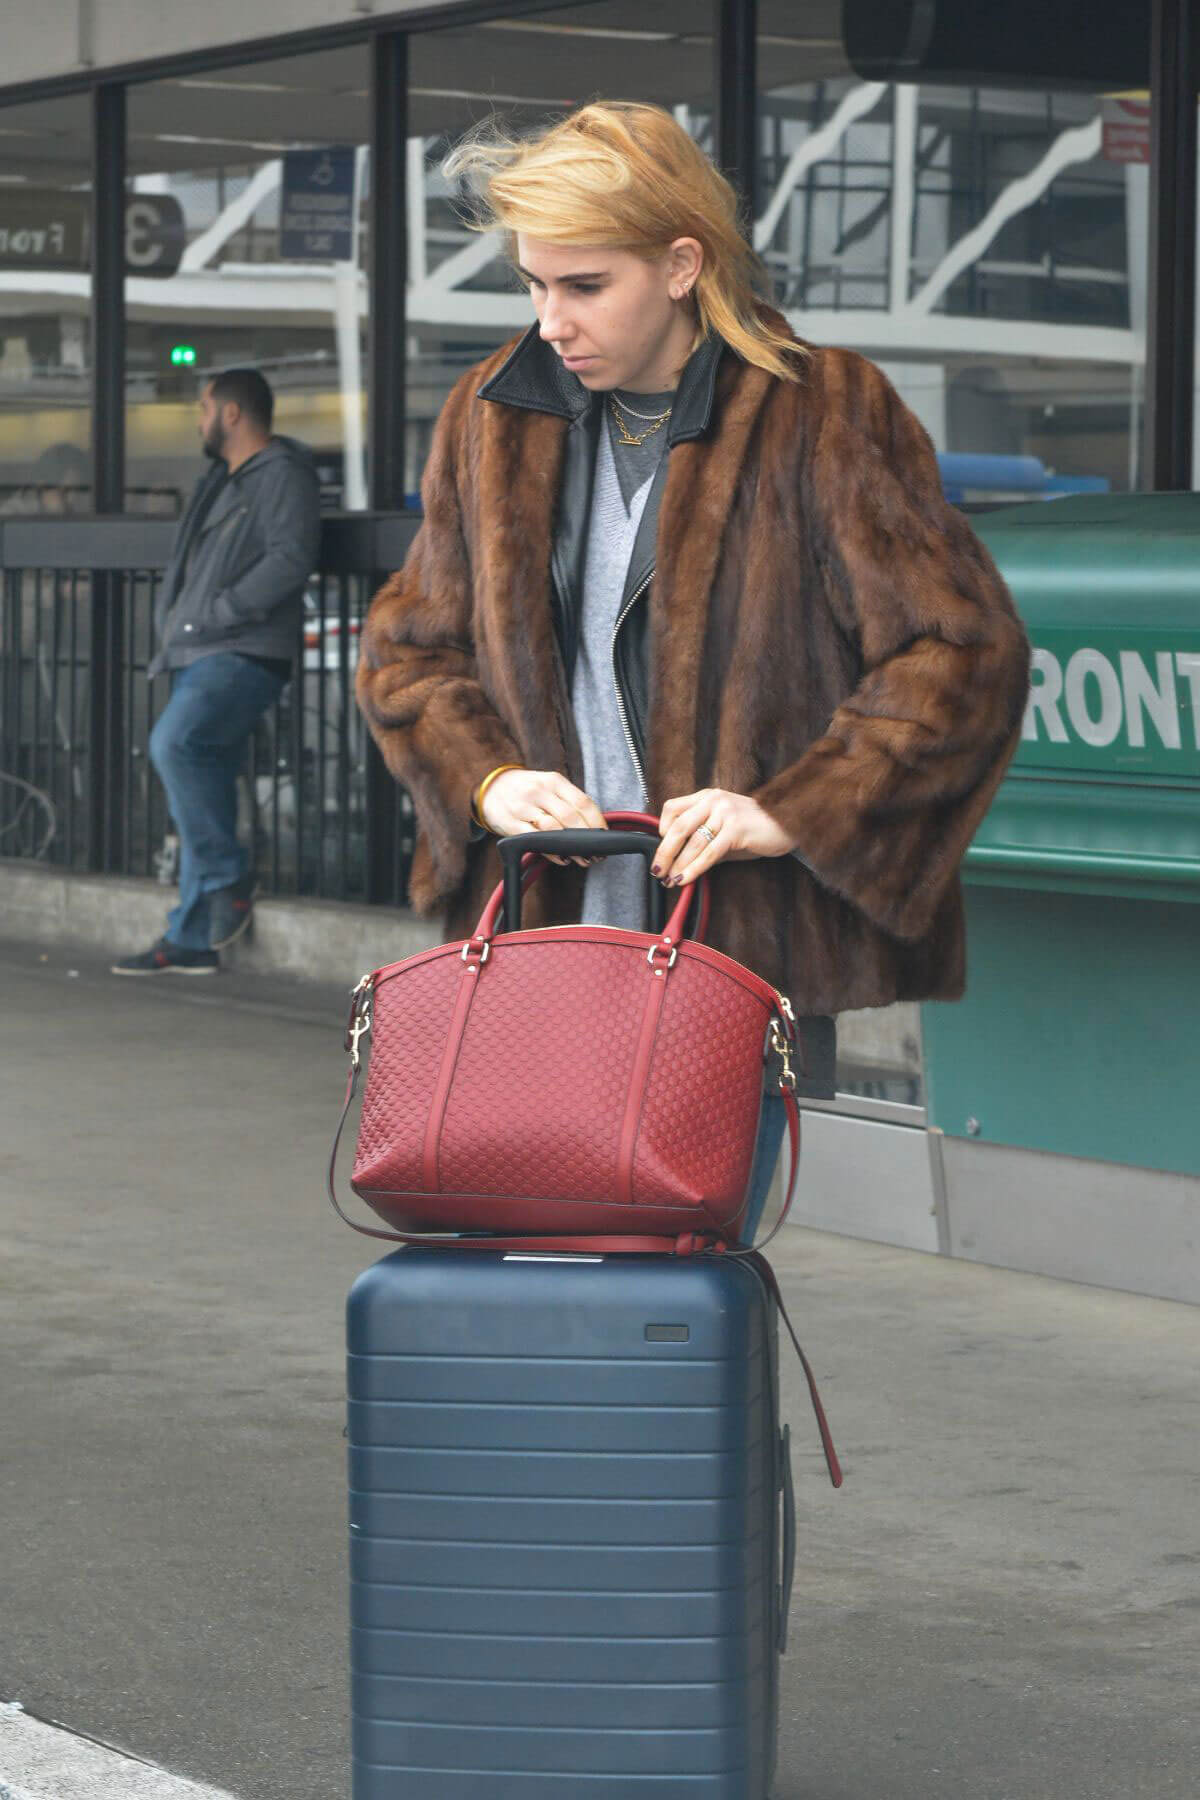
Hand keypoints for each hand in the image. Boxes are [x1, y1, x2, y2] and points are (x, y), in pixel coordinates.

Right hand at [479, 769, 606, 866]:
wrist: (490, 788)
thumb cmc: (527, 791)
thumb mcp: (548, 786)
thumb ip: (569, 801)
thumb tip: (594, 825)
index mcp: (553, 781)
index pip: (582, 801)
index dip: (597, 822)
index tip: (605, 836)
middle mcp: (538, 791)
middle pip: (570, 817)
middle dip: (587, 838)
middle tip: (597, 853)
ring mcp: (523, 807)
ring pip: (554, 829)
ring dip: (572, 847)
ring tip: (583, 858)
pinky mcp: (510, 823)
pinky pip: (534, 840)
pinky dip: (551, 851)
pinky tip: (562, 858)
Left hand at [653, 789, 796, 886]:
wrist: (787, 824)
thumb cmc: (755, 829)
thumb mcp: (724, 829)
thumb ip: (702, 839)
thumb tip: (678, 861)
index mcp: (707, 796)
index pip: (672, 808)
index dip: (662, 830)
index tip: (661, 850)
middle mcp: (713, 801)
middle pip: (678, 827)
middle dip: (664, 853)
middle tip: (657, 871)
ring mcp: (725, 813)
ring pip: (692, 843)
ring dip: (678, 865)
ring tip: (671, 880)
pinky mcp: (736, 829)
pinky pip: (709, 853)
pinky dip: (694, 869)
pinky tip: (685, 879)